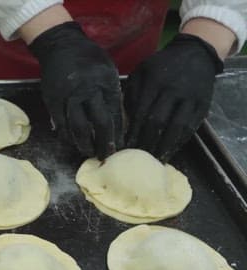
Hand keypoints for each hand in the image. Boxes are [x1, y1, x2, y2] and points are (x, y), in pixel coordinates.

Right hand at [29, 22, 122, 159]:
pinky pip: (60, 124)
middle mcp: (88, 90)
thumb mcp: (108, 70)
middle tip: (106, 156)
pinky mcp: (53, 100)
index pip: (114, 113)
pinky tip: (72, 142)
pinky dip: (67, 136)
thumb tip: (117, 121)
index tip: (120, 147)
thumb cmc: (88, 58)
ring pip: (78, 127)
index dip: (117, 133)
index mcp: (105, 82)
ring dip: (84, 143)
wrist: (60, 46)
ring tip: (88, 152)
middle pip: (99, 122)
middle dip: (104, 143)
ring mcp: (68, 96)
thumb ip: (112, 93)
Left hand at [125, 34, 223, 160]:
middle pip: (157, 122)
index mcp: (154, 81)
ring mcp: (190, 98)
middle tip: (138, 156)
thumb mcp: (142, 71)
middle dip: (146, 141)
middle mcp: (173, 90)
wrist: (195, 54)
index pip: (140, 112)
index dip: (133, 131)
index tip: (125, 146)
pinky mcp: (203, 105)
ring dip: (165, 146)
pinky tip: (170, 150)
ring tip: (155, 158)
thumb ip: (131, 92)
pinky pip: (191, 127)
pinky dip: (180, 141)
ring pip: (176, 127)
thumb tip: (124, 119)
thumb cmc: (161, 66)